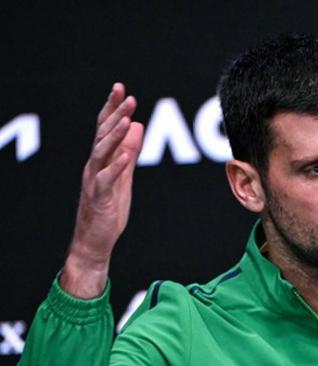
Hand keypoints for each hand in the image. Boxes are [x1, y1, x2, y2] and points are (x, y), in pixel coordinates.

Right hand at [61, 83, 144, 297]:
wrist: (95, 240)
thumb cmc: (109, 208)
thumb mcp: (124, 175)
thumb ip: (129, 151)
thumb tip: (137, 125)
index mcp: (101, 160)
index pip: (106, 128)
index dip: (113, 108)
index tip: (121, 89)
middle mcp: (95, 166)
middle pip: (103, 134)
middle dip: (115, 114)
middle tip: (127, 96)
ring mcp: (95, 181)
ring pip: (102, 153)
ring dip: (115, 135)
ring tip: (127, 119)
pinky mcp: (99, 198)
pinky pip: (106, 180)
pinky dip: (115, 167)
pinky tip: (124, 156)